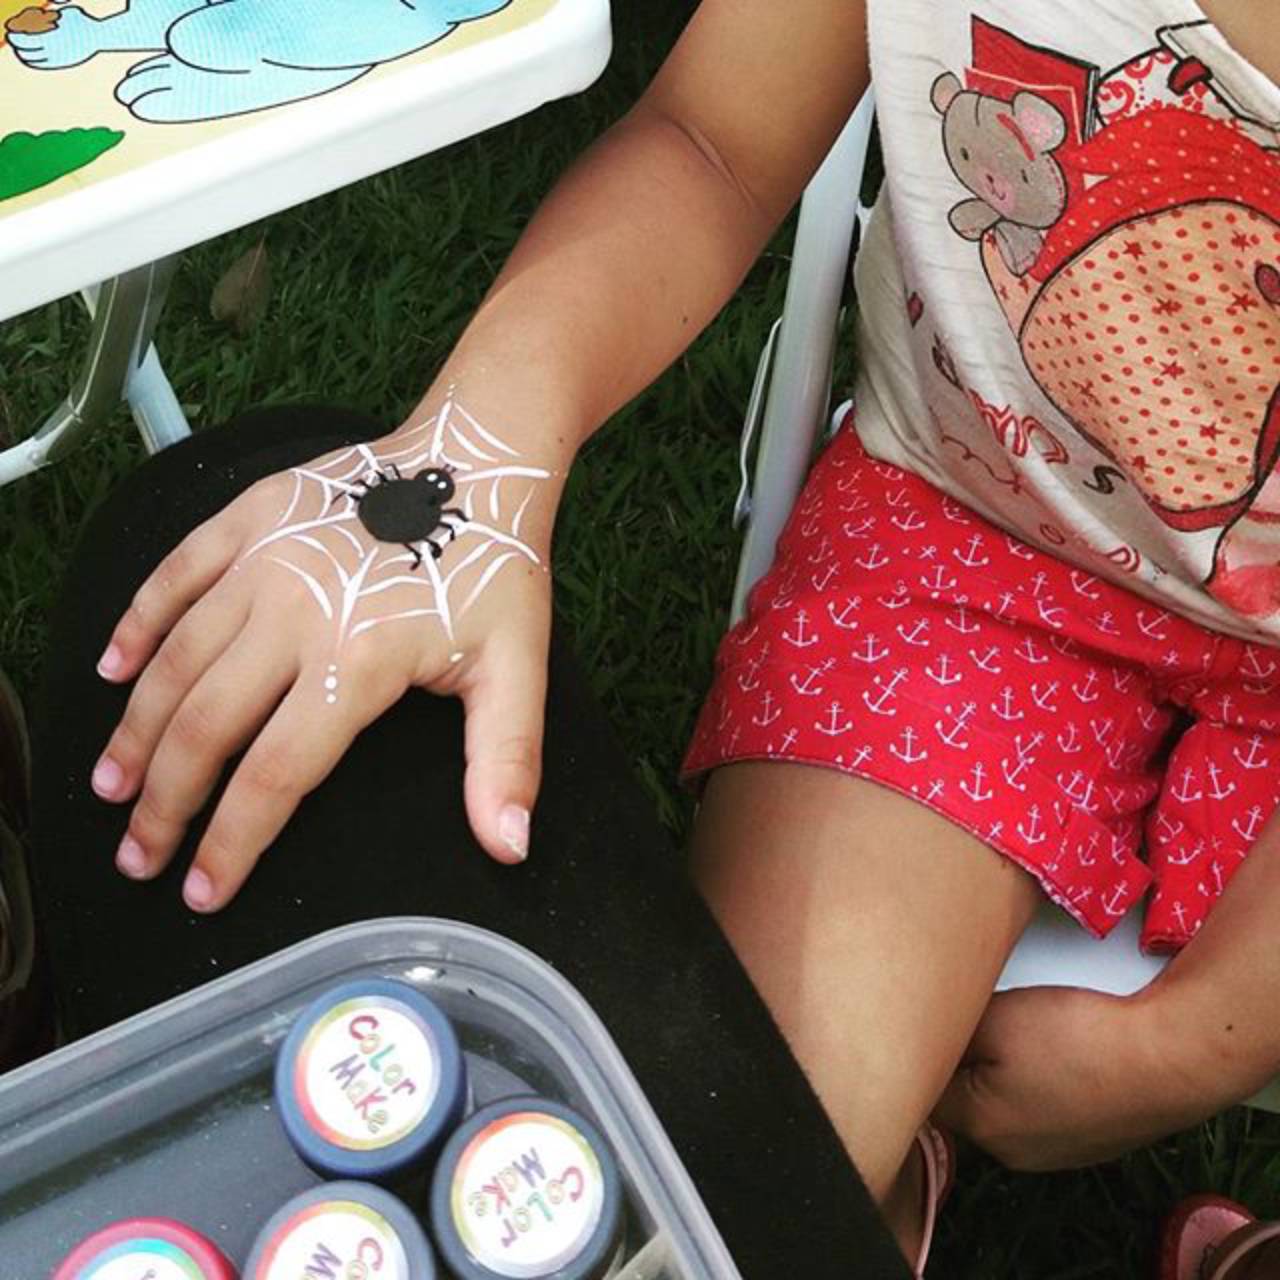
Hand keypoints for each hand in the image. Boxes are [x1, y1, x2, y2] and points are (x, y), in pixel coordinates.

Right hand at [91, 405, 560, 911]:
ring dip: (136, 729)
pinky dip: (137, 623)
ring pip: (177, 659)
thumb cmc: (496, 568)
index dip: (233, 841)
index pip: (275, 775)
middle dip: (164, 801)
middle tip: (137, 854)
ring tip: (109, 784)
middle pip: (206, 726)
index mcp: (356, 663)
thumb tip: (511, 846)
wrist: (477, 461)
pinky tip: (112, 670)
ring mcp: (263, 560)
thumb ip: (506, 762)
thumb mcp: (517, 668)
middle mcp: (294, 614)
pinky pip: (175, 574)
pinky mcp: (250, 517)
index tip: (203, 891)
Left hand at [936, 986, 1218, 1170]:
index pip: (927, 1090)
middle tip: (980, 1016)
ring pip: (1005, 1100)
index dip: (928, 1050)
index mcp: (982, 1127)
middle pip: (964, 1098)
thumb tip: (927, 1039)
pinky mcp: (1089, 1139)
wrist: (1169, 1057)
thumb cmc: (1076, 1037)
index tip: (935, 1019)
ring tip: (1025, 1029)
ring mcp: (1056, 1151)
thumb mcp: (993, 1018)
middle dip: (966, 1059)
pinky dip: (1043, 1077)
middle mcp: (1014, 1153)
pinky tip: (1060, 1047)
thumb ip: (949, 1033)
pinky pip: (1045, 1104)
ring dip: (1004, 1068)